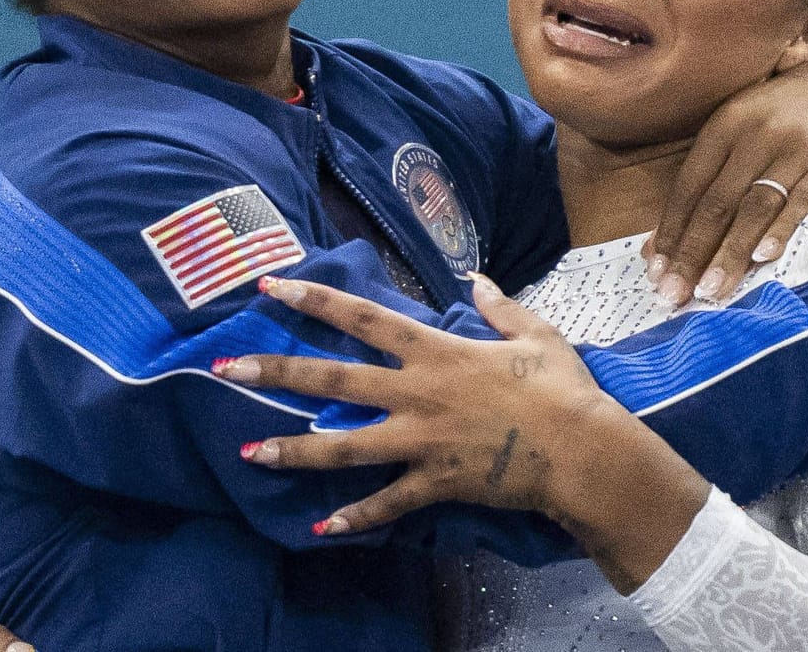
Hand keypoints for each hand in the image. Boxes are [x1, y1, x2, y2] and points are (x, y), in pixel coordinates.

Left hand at [220, 274, 708, 590]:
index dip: (314, 300)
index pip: (363, 318)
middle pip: (334, 382)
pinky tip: (322, 527)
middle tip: (226, 368)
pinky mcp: (435, 481)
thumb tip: (476, 279)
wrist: (581, 451)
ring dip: (295, 451)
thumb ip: (499, 306)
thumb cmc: (562, 388)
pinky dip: (357, 517)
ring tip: (249, 453)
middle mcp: (418, 393)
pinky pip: (388, 502)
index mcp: (437, 352)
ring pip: (344, 447)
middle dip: (277, 373)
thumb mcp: (536, 333)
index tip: (271, 287)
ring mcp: (422, 441)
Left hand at [647, 60, 807, 304]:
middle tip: (675, 294)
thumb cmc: (779, 120)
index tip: (655, 272)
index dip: (671, 231)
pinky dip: (781, 230)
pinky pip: (803, 201)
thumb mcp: (738, 132)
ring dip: (730, 253)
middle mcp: (758, 132)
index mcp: (726, 124)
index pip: (689, 186)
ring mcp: (798, 146)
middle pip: (717, 202)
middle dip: (693, 253)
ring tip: (712, 290)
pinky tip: (763, 259)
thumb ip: (706, 181)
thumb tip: (660, 245)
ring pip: (755, 207)